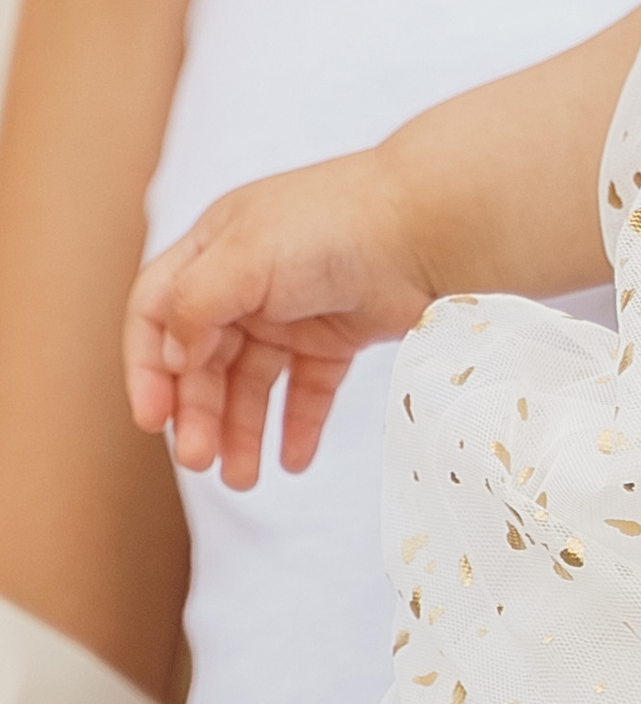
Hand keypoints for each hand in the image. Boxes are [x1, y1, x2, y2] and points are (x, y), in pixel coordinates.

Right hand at [123, 153, 437, 487]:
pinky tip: (295, 461)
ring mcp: (294, 309)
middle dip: (197, 413)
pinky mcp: (338, 335)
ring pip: (252, 383)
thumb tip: (171, 357)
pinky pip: (307, 390)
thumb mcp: (244, 258)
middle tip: (200, 460)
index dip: (146, 366)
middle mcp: (248, 280)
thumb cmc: (335, 225)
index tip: (152, 418)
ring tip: (243, 478)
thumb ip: (193, 306)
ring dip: (241, 431)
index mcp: (215, 247)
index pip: (156, 311)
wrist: (430, 226)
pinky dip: (298, 426)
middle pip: (203, 359)